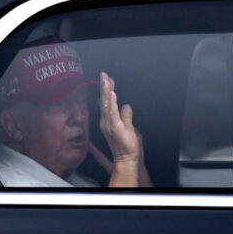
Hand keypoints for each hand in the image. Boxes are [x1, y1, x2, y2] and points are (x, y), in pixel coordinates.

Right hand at [99, 72, 141, 186]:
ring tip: (106, 80)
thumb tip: (126, 106)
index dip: (108, 90)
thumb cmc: (127, 146)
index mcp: (108, 121)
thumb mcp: (128, 127)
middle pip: (104, 101)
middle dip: (104, 87)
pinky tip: (112, 95)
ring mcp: (109, 124)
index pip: (107, 102)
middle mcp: (106, 121)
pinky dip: (112, 104)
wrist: (127, 159)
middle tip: (104, 74)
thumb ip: (126, 116)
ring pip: (107, 105)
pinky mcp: (115, 128)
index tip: (108, 79)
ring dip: (106, 92)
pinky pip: (112, 114)